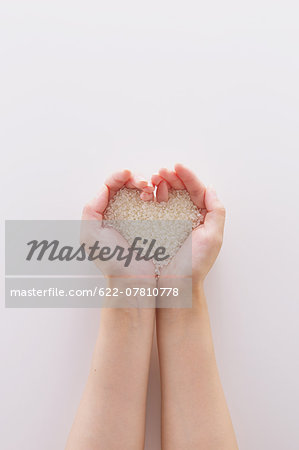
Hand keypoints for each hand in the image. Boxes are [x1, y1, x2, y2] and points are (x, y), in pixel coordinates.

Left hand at [81, 169, 155, 284]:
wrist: (134, 281)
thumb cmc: (112, 262)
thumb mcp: (91, 234)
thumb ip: (91, 208)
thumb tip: (105, 187)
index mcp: (105, 213)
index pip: (111, 186)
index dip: (120, 176)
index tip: (129, 175)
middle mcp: (121, 212)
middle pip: (128, 185)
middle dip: (136, 178)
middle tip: (144, 184)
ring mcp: (139, 217)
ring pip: (143, 190)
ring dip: (148, 184)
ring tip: (150, 189)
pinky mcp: (155, 223)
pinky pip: (157, 201)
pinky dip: (158, 193)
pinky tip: (158, 195)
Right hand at [153, 164, 225, 284]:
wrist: (174, 285)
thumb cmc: (194, 264)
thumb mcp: (213, 237)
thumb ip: (216, 211)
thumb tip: (210, 189)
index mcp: (202, 217)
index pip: (196, 190)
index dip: (187, 176)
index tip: (177, 166)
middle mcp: (187, 216)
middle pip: (181, 189)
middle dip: (172, 177)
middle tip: (161, 172)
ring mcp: (171, 221)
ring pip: (167, 195)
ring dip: (160, 184)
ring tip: (153, 179)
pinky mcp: (157, 227)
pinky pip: (155, 207)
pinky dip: (152, 196)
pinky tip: (148, 192)